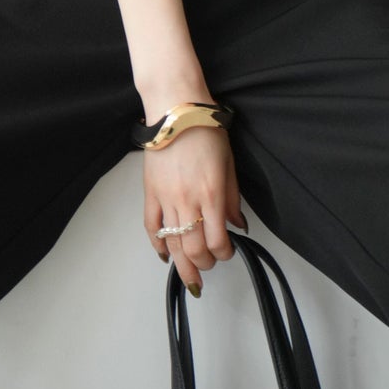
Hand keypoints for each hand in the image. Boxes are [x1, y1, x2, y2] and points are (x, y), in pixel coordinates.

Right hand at [142, 122, 246, 295]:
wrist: (176, 112)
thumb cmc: (207, 132)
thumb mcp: (230, 163)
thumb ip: (233, 199)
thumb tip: (238, 226)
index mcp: (212, 194)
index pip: (218, 240)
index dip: (224, 253)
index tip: (228, 251)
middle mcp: (188, 201)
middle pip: (193, 249)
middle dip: (204, 264)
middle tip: (209, 265)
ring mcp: (166, 198)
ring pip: (172, 244)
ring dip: (182, 264)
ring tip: (190, 276)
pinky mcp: (151, 193)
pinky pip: (151, 227)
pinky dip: (157, 244)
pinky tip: (165, 255)